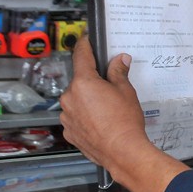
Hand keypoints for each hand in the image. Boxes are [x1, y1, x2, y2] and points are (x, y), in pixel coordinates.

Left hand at [59, 38, 149, 172]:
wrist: (122, 152)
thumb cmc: (124, 121)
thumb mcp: (126, 91)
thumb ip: (118, 73)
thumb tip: (119, 60)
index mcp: (83, 83)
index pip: (81, 56)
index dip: (85, 45)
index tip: (86, 39)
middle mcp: (70, 97)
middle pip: (80, 82)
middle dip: (93, 82)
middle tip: (111, 88)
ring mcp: (67, 116)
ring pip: (77, 100)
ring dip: (89, 101)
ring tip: (108, 111)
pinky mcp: (69, 131)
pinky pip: (76, 117)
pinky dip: (86, 117)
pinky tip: (101, 123)